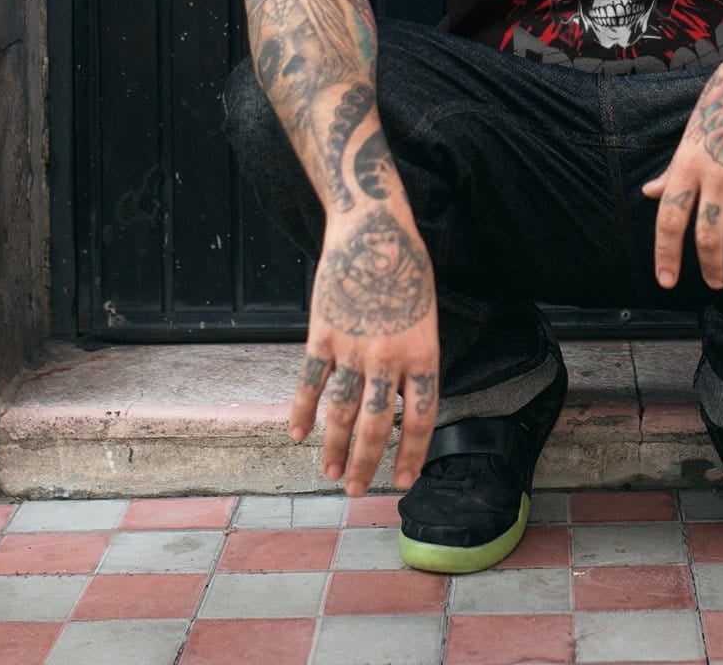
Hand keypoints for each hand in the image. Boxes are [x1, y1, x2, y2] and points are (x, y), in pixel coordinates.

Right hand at [289, 205, 440, 494]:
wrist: (374, 231)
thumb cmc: (406, 271)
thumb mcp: (424, 317)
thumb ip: (412, 360)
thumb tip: (397, 402)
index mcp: (423, 352)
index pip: (422, 417)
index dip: (412, 453)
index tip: (402, 482)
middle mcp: (390, 357)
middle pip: (379, 423)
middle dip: (368, 462)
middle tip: (357, 490)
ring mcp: (354, 347)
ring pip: (343, 411)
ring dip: (335, 446)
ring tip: (330, 473)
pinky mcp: (324, 334)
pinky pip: (310, 382)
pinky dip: (302, 411)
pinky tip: (297, 434)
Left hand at [641, 28, 722, 289]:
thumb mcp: (691, 134)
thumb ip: (674, 171)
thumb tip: (650, 193)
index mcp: (688, 164)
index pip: (670, 219)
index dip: (666, 255)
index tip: (667, 281)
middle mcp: (717, 174)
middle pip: (709, 237)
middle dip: (711, 268)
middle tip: (714, 281)